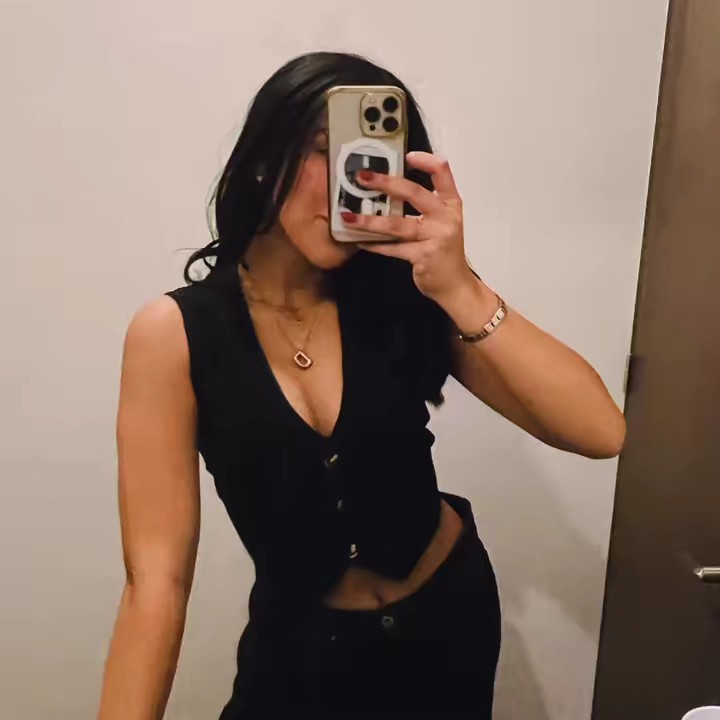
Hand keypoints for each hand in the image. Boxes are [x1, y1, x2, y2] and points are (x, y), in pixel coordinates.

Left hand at [340, 151, 474, 302]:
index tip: (406, 156)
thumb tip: (390, 189)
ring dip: (370, 221)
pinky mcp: (423, 256)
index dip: (425, 161)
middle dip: (386, 183)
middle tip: (363, 177)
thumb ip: (425, 206)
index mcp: (451, 203)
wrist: (456, 285)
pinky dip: (375, 245)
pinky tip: (359, 242)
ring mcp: (435, 237)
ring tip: (349, 217)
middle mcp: (445, 217)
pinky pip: (393, 249)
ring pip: (397, 224)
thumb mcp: (442, 222)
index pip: (442, 172)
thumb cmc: (444, 251)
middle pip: (414, 193)